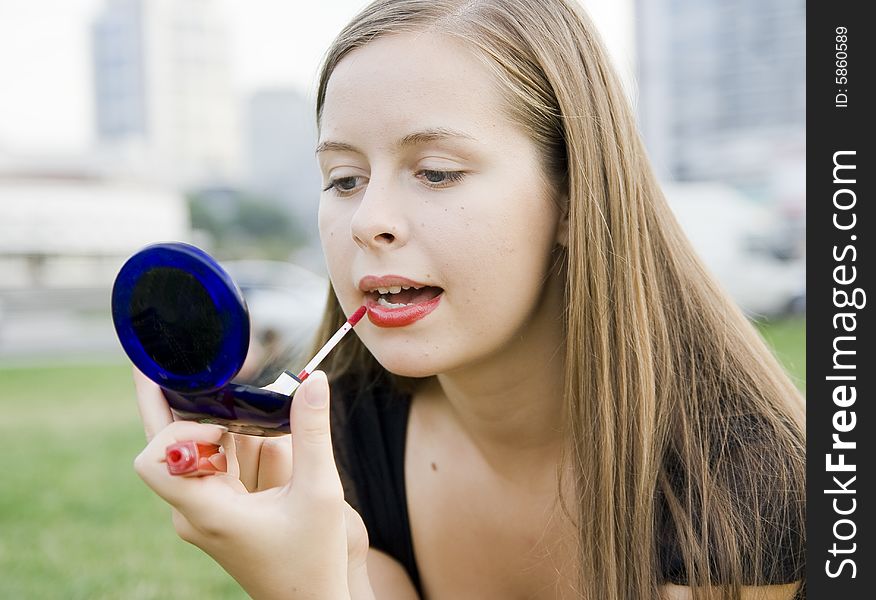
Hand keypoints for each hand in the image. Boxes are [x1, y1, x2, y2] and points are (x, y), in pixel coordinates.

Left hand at [132, 369, 371, 599]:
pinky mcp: (219, 511)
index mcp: (206, 511)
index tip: (218, 415)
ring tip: (258, 405)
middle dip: (191, 407)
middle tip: (197, 363)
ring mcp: (204, 512)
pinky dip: (237, 445)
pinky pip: (217, 466)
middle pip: (169, 445)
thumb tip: (316, 380)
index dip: (173, 426)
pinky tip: (265, 433)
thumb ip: (313, 433)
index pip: (152, 459)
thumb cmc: (312, 559)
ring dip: (226, 427)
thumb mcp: (320, 492)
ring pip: (198, 450)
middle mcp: (194, 510)